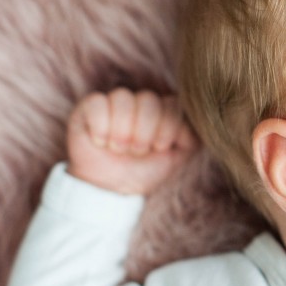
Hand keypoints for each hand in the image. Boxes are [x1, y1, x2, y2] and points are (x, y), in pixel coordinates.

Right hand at [66, 88, 197, 194]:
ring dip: (122, 130)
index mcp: (164, 110)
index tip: (159, 148)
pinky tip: (101, 141)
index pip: (173, 103)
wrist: (112, 187)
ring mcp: (115, 102)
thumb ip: (192, 138)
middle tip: (137, 151)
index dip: (167, 127)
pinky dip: (100, 126)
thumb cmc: (146, 170)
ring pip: (123, 97)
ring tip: (118, 148)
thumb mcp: (176, 158)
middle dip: (145, 131)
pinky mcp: (89, 107)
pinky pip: (97, 102)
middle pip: (149, 99)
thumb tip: (196, 121)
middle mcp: (141, 102)